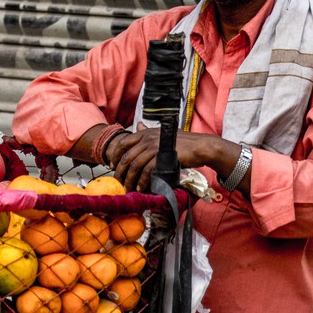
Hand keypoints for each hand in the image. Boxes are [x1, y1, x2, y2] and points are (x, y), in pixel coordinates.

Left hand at [106, 126, 233, 192]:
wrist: (200, 147)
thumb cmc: (183, 142)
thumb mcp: (163, 134)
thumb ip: (149, 132)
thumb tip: (138, 125)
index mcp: (146, 132)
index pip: (124, 142)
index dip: (116, 155)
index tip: (112, 166)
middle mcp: (148, 137)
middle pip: (127, 156)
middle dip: (120, 171)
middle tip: (119, 181)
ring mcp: (154, 146)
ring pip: (135, 164)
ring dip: (130, 178)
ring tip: (129, 187)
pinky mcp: (161, 156)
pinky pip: (147, 170)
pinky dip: (142, 180)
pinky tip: (141, 187)